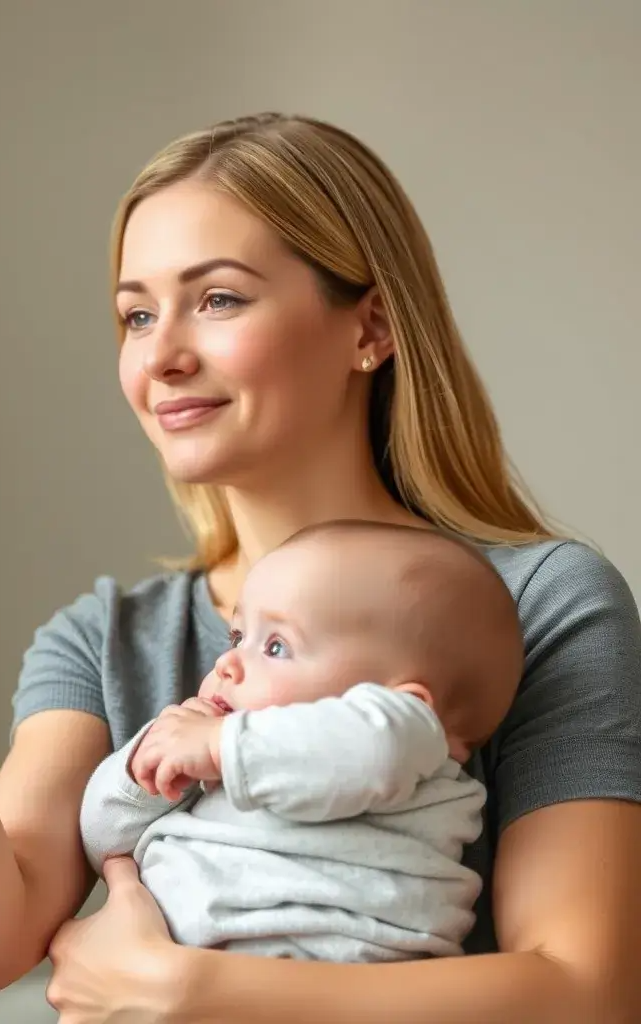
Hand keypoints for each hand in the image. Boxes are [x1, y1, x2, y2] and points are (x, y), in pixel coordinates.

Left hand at [47, 857, 178, 1022]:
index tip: (110, 933)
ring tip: (126, 982)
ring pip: (79, 999)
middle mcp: (59, 983)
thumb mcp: (131, 891)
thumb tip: (113, 856)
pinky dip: (104, 1014)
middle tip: (120, 959)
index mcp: (63, 945)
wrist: (165, 988)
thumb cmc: (144, 941)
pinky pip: (90, 1020)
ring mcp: (71, 1013)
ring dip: (95, 993)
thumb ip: (117, 869)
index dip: (90, 932)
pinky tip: (125, 1005)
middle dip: (90, 965)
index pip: (67, 935)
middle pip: (71, 969)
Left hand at [131, 697, 224, 799]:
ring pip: (142, 763)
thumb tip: (178, 764)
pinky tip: (175, 795)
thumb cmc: (224, 739)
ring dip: (150, 781)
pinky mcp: (171, 757)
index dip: (154, 754)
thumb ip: (182, 737)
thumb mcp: (199, 729)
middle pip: (143, 750)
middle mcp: (165, 724)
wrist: (234, 743)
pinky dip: (164, 790)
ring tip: (162, 791)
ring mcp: (167, 740)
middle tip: (161, 783)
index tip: (164, 767)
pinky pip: (159, 778)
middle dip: (149, 769)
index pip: (151, 735)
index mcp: (172, 714)